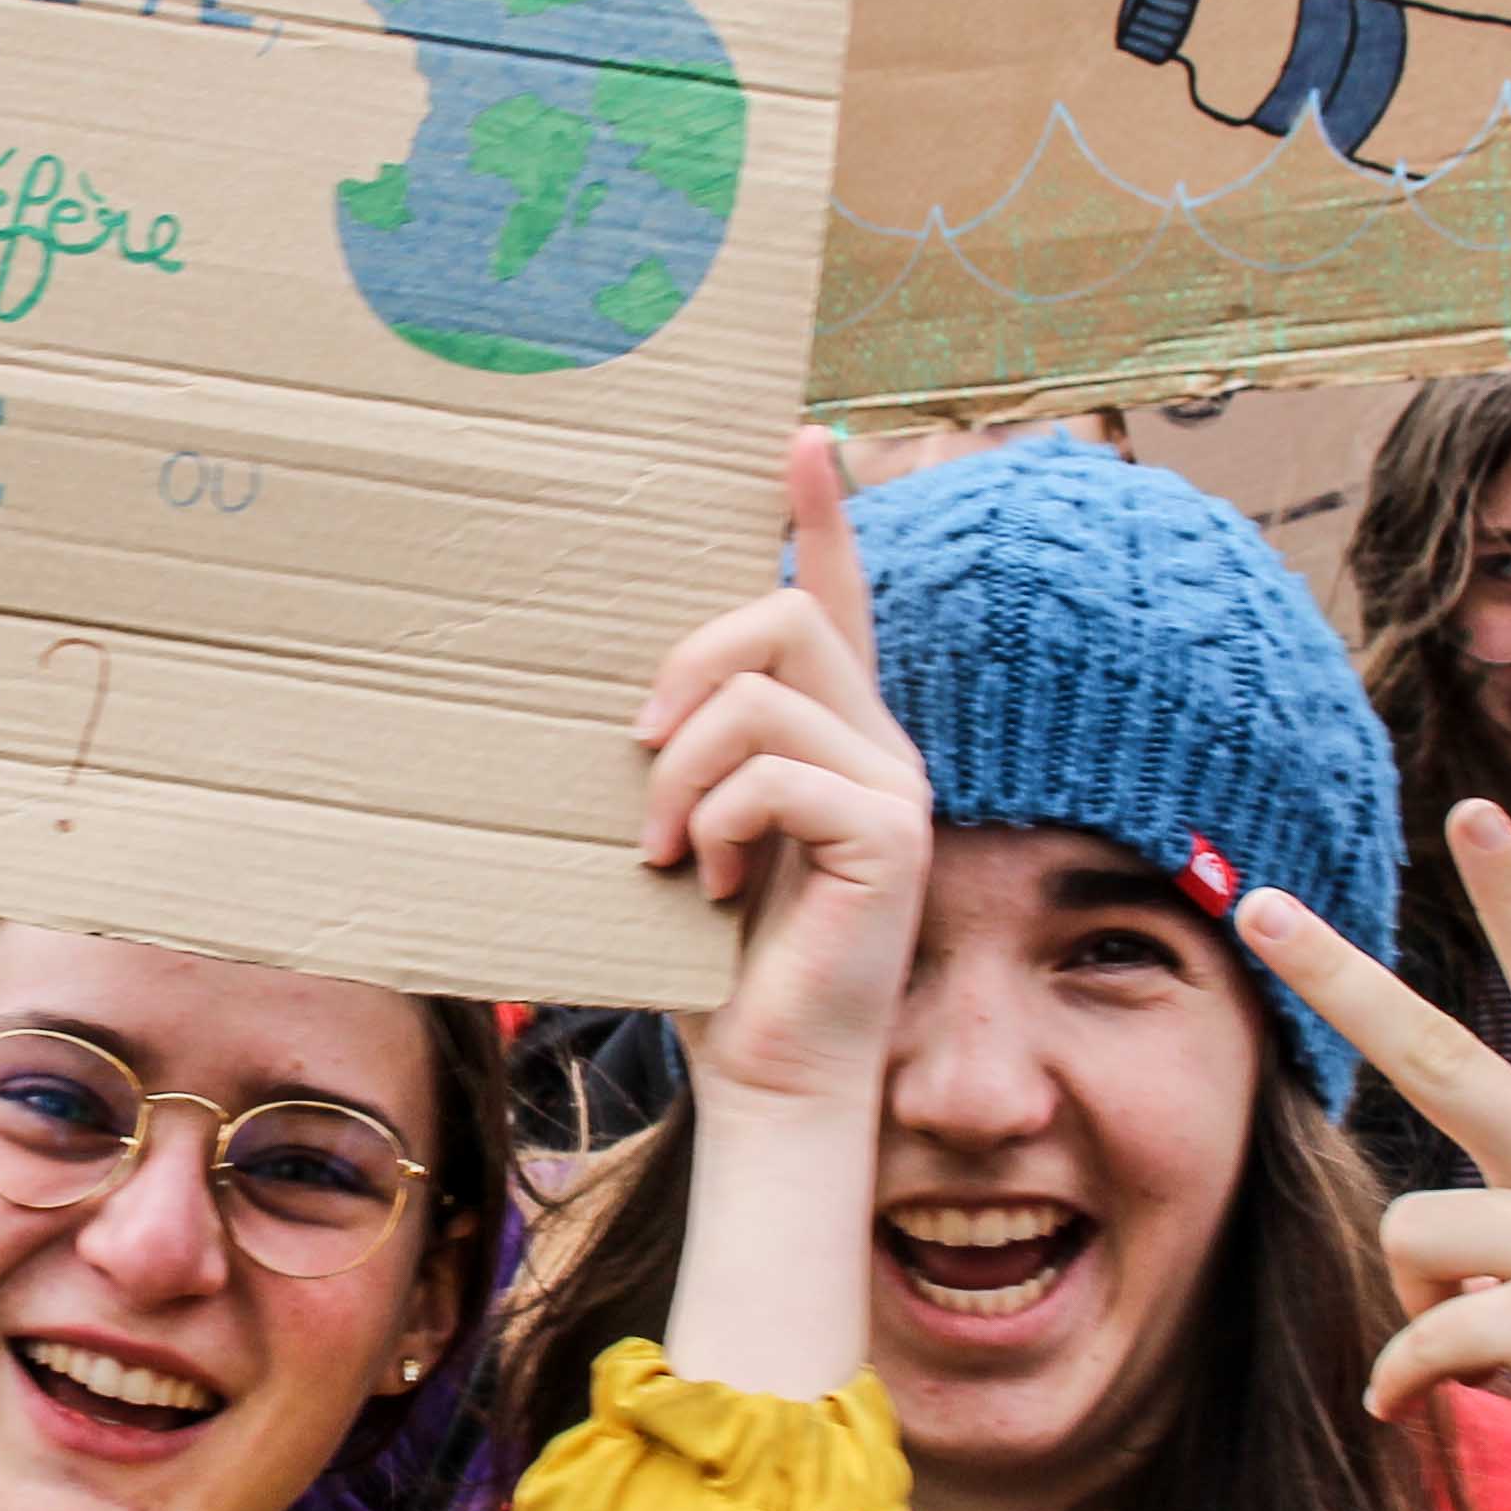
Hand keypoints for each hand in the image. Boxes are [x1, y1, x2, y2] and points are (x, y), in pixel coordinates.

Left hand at [630, 432, 932, 1124]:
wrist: (770, 1073)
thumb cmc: (715, 962)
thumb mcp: (686, 830)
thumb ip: (682, 754)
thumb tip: (615, 696)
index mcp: (834, 731)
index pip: (837, 594)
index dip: (821, 512)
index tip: (797, 436)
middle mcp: (879, 740)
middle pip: (781, 613)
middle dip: (685, 667)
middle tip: (636, 752)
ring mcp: (895, 784)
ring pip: (762, 693)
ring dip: (680, 771)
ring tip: (663, 849)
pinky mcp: (890, 834)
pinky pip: (773, 773)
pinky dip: (714, 823)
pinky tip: (709, 885)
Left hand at [1234, 799, 1510, 1510]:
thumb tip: (1450, 1266)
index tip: (1473, 813)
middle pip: (1446, 1053)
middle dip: (1342, 978)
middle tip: (1257, 906)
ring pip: (1415, 1228)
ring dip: (1415, 1303)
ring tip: (1473, 1355)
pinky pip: (1424, 1337)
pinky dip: (1403, 1382)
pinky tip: (1411, 1407)